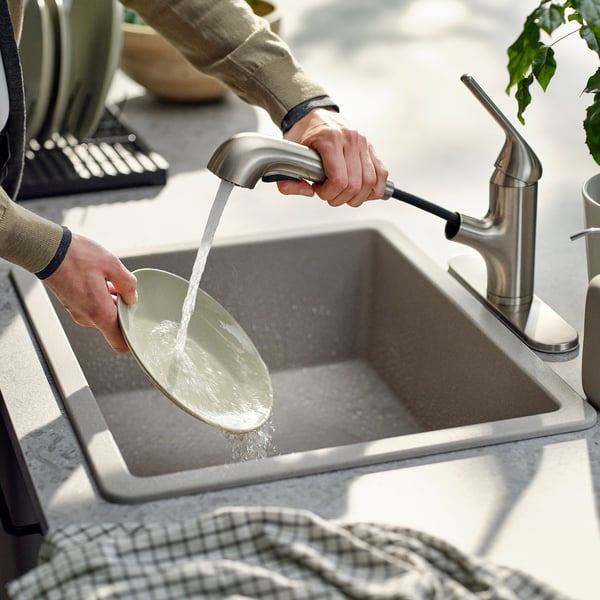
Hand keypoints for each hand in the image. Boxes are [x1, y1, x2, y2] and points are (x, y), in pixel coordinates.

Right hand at [44, 234, 137, 352]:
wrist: (47, 250)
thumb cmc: (75, 257)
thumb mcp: (112, 265)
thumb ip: (127, 284)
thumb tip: (132, 297)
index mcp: (100, 313)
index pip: (119, 342)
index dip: (131, 341)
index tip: (139, 332)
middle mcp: (87, 318)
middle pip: (113, 323)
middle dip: (122, 308)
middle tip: (122, 287)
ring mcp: (77, 311)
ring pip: (103, 311)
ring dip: (110, 299)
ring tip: (107, 278)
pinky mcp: (71, 303)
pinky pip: (91, 305)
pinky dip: (99, 295)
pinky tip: (98, 277)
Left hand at [280, 108, 388, 206]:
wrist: (313, 114)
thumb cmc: (302, 134)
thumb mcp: (288, 154)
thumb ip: (289, 180)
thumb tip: (307, 192)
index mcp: (330, 139)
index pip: (340, 180)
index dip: (329, 193)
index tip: (319, 190)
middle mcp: (350, 139)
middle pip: (356, 185)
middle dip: (341, 198)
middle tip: (329, 194)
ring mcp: (363, 143)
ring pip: (371, 182)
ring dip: (357, 197)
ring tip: (343, 194)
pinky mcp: (370, 147)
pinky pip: (382, 173)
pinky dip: (375, 189)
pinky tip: (363, 192)